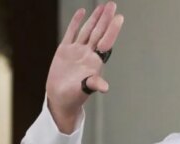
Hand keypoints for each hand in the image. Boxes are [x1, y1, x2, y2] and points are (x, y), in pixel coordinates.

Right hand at [46, 2, 123, 132]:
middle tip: (112, 5)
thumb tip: (104, 88)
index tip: (120, 17)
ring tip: (102, 7)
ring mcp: (77, 51)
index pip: (106, 42)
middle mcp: (88, 54)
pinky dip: (76, 22)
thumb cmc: (74, 97)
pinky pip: (72, 32)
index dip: (112, 30)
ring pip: (87, 30)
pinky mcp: (65, 50)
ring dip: (95, 18)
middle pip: (99, 32)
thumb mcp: (84, 89)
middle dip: (106, 19)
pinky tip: (82, 12)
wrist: (60, 99)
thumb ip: (94, 84)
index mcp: (95, 61)